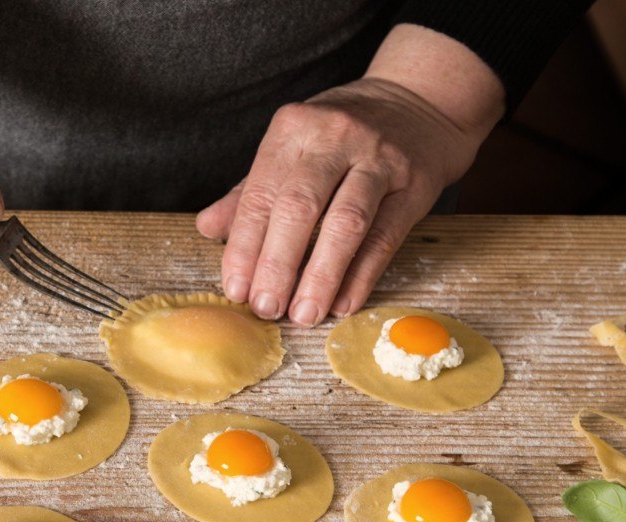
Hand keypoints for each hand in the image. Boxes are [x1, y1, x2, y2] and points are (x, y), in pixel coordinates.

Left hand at [196, 25, 503, 325]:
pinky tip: (343, 304)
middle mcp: (335, 138)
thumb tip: (207, 228)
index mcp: (293, 129)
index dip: (244, 247)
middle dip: (278, 264)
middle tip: (266, 308)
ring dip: (322, 276)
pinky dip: (362, 275)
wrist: (418, 102)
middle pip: (299, 208)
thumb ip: (251, 190)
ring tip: (304, 314)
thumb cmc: (341, 136)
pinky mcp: (414, 185)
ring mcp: (379, 159)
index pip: (261, 194)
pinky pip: (385, 237)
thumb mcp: (292, 147)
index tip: (236, 289)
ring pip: (346, 223)